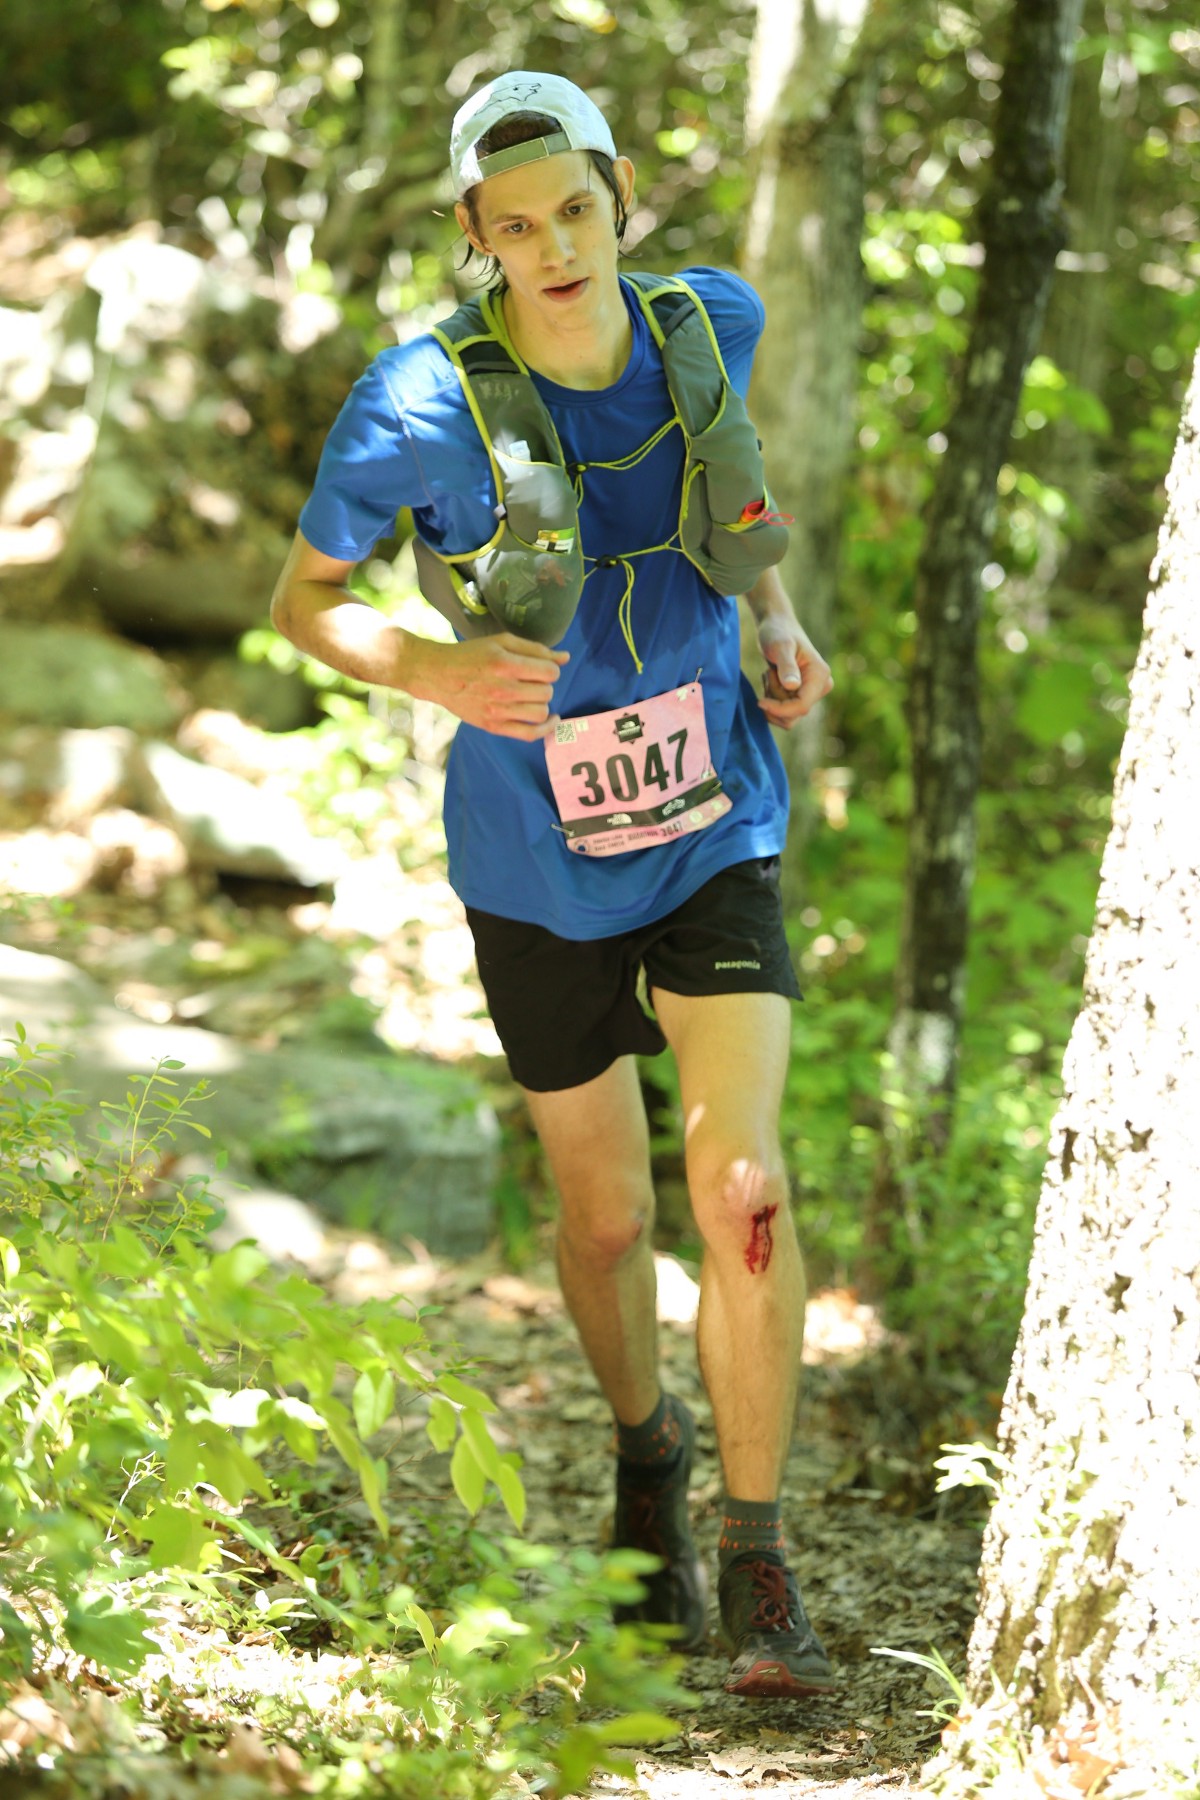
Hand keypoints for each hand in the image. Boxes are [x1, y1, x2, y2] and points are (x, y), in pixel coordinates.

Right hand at [408, 632, 569, 739]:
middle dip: (544, 685)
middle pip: (546, 692)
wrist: (438, 674)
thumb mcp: (501, 642)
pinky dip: (545, 729)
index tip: (541, 668)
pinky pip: (529, 734)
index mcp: (506, 664)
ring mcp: (498, 711)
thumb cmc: (470, 655)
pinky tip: (550, 720)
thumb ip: (535, 649)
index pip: (550, 672)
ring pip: (541, 712)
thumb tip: (565, 657)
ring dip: (541, 703)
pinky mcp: (493, 726)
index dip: (551, 669)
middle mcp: (503, 689)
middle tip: (530, 681)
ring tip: (532, 696)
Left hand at [756, 616, 832, 728]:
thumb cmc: (777, 633)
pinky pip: (784, 712)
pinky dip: (772, 700)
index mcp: (820, 675)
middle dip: (775, 700)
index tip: (760, 701)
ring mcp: (812, 692)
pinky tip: (771, 678)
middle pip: (794, 714)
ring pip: (788, 716)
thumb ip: (787, 666)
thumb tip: (793, 686)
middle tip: (769, 674)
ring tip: (770, 673)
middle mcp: (821, 687)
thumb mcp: (780, 647)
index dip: (780, 709)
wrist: (776, 626)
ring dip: (773, 699)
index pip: (802, 706)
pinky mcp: (802, 695)